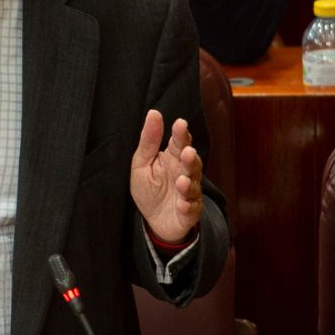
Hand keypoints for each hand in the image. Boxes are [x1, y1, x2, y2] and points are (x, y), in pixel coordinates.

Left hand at [130, 109, 202, 242]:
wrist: (153, 221)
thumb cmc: (149, 188)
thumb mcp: (142, 163)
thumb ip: (149, 141)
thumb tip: (154, 113)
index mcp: (172, 158)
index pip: (180, 143)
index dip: (181, 134)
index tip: (180, 124)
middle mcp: (184, 173)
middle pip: (192, 163)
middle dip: (190, 159)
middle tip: (187, 153)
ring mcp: (189, 193)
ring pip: (193, 186)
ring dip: (188, 184)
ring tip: (181, 181)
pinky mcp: (189, 212)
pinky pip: (191, 209)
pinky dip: (188, 207)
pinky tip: (182, 204)